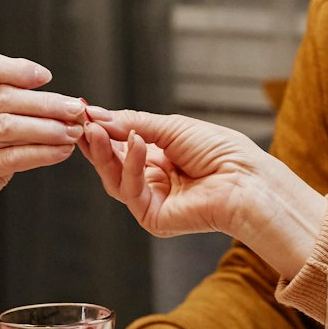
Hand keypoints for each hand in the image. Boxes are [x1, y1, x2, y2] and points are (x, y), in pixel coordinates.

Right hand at [0, 53, 83, 270]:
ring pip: (7, 127)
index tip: (48, 77)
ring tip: (73, 132)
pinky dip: (40, 154)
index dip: (17, 68)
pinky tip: (60, 152)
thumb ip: (15, 111)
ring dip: (47, 128)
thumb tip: (64, 103)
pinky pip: (9, 157)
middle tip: (76, 110)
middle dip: (45, 104)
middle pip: (2, 98)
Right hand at [79, 111, 265, 238]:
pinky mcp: (153, 218)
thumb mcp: (172, 127)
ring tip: (97, 130)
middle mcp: (153, 180)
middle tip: (81, 121)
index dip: (102, 129)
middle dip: (95, 141)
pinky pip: (131, 190)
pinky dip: (130, 165)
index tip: (83, 110)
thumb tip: (96, 116)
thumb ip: (133, 123)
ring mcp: (152, 201)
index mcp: (159, 158)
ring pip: (113, 178)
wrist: (246, 179)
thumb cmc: (221, 152)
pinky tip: (134, 144)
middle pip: (111, 163)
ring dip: (103, 153)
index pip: (120, 144)